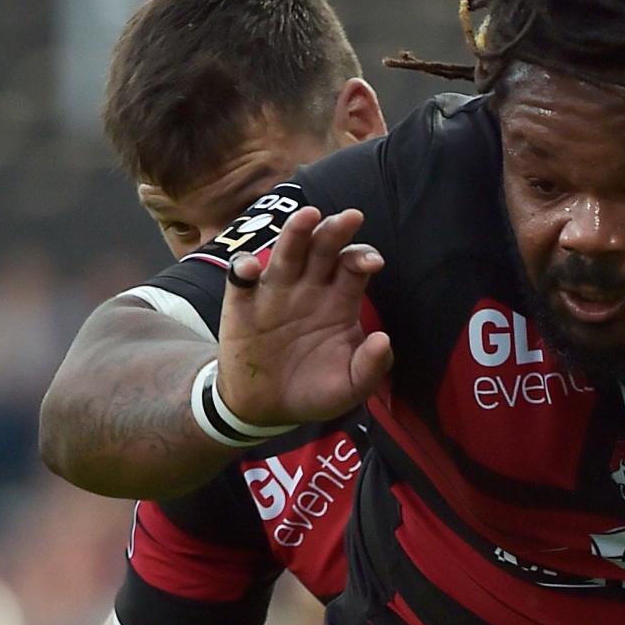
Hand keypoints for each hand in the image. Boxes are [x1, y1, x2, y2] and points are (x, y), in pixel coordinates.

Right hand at [216, 206, 394, 425]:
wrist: (267, 408)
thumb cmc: (314, 390)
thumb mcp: (350, 388)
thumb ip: (371, 367)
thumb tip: (383, 340)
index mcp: (339, 300)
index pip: (353, 266)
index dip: (363, 257)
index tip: (372, 263)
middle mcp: (309, 287)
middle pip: (324, 249)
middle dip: (336, 231)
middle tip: (349, 218)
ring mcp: (275, 292)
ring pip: (287, 253)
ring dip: (296, 232)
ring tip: (307, 216)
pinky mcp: (242, 304)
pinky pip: (240, 278)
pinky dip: (243, 269)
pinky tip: (250, 269)